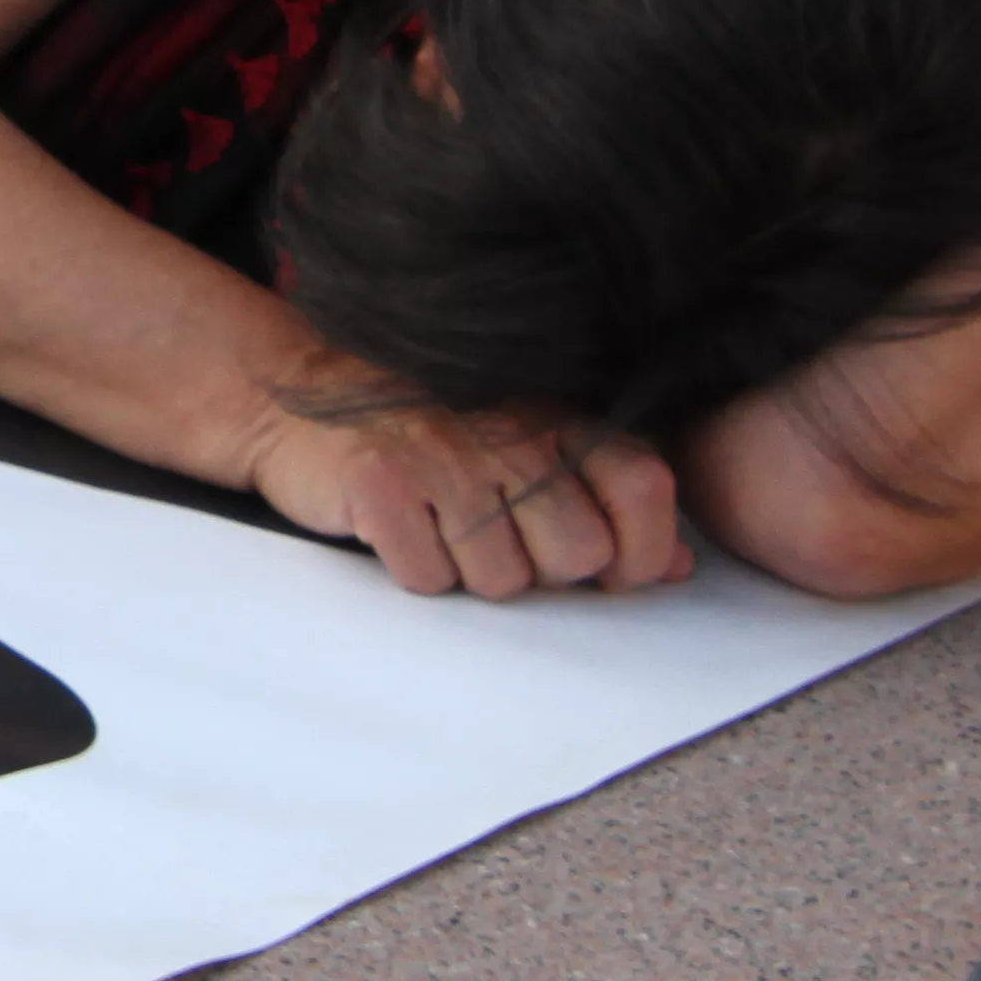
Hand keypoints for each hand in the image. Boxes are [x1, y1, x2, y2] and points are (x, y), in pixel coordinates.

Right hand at [248, 385, 693, 599]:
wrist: (303, 400)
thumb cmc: (432, 438)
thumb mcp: (527, 455)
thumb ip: (607, 504)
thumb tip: (677, 567)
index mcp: (555, 418)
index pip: (644, 489)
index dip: (640, 550)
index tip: (607, 569)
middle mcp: (509, 430)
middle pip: (576, 555)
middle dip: (539, 569)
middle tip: (495, 537)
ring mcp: (445, 454)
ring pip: (501, 581)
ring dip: (467, 572)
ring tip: (438, 525)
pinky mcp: (383, 483)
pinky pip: (428, 578)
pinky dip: (412, 569)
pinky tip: (398, 528)